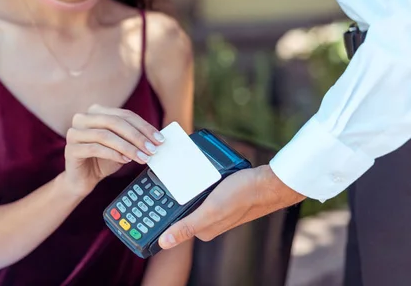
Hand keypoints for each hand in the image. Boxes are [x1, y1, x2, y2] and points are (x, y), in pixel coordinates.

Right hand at [64, 104, 164, 195]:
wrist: (83, 179)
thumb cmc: (103, 160)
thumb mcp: (122, 146)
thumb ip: (134, 138)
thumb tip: (156, 138)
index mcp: (96, 111)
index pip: (124, 115)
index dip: (144, 126)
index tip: (159, 139)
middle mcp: (83, 118)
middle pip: (115, 122)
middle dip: (137, 136)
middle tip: (152, 149)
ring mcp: (74, 132)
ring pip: (105, 135)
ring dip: (127, 147)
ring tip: (142, 157)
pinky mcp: (70, 148)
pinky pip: (95, 148)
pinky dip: (113, 154)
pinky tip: (125, 160)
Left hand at [158, 165, 305, 248]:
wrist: (268, 181)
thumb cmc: (242, 195)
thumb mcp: (210, 210)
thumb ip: (187, 226)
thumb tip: (163, 242)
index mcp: (202, 229)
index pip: (172, 222)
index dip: (157, 211)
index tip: (144, 199)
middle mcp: (207, 220)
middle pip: (180, 208)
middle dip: (167, 196)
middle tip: (155, 179)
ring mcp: (214, 207)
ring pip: (189, 196)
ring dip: (181, 186)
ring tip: (171, 171)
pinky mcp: (220, 195)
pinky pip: (200, 188)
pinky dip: (194, 181)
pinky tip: (191, 170)